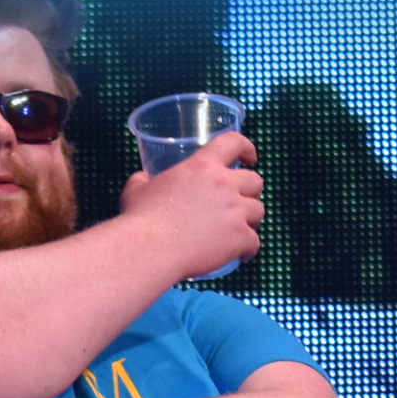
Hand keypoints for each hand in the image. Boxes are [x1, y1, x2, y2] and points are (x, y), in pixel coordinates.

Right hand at [118, 133, 262, 279]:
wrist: (151, 249)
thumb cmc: (142, 218)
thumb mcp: (137, 189)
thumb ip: (144, 180)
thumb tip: (142, 179)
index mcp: (202, 166)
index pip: (234, 143)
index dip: (246, 148)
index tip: (250, 157)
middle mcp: (224, 185)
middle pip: (255, 181)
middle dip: (251, 191)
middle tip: (239, 202)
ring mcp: (234, 212)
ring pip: (259, 211)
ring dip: (251, 219)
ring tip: (239, 230)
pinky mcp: (239, 238)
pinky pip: (255, 242)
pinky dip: (249, 248)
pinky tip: (241, 254)